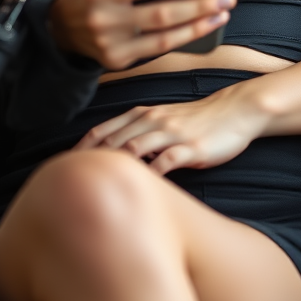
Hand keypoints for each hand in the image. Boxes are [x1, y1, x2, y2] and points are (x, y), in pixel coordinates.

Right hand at [49, 0, 237, 70]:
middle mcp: (104, 17)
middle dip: (201, 3)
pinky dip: (184, 38)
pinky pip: (158, 49)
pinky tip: (204, 27)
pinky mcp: (117, 61)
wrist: (56, 31)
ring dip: (199, 23)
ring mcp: (110, 43)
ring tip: (222, 11)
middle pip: (163, 11)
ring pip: (165, 35)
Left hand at [76, 82, 269, 173]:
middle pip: (112, 140)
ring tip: (98, 189)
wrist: (236, 110)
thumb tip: (115, 157)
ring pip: (134, 147)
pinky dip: (150, 175)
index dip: (81, 150)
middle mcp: (153, 120)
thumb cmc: (199, 120)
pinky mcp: (191, 147)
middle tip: (73, 185)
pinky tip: (140, 191)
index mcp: (144, 114)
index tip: (64, 169)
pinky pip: (165, 161)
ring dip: (115, 167)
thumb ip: (141, 132)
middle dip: (90, 162)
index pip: (103, 131)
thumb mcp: (165, 119)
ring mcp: (172, 133)